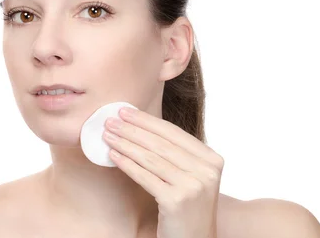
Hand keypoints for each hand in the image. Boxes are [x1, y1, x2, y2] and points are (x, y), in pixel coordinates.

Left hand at [103, 107, 223, 237]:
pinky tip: (113, 155)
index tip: (124, 111)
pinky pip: (145, 176)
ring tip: (108, 135)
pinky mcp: (176, 201)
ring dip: (125, 144)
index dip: (146, 120)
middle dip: (132, 129)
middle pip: (160, 143)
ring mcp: (193, 186)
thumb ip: (177, 154)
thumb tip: (139, 126)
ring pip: (151, 158)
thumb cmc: (188, 208)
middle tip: (110, 120)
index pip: (173, 132)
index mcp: (212, 160)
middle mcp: (207, 171)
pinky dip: (126, 164)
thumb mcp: (191, 176)